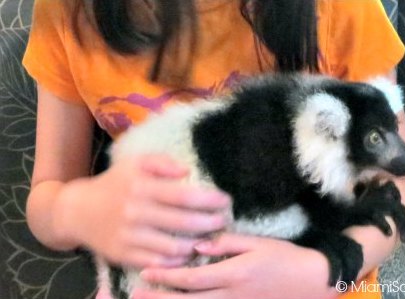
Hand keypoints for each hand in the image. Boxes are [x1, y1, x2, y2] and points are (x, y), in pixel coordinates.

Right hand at [54, 154, 230, 267]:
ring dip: (197, 244)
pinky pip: (158, 262)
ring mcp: (130, 236)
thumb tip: (187, 171)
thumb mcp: (134, 163)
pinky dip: (177, 260)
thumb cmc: (114, 184)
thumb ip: (161, 162)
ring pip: (174, 247)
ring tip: (208, 238)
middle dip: (210, 223)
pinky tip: (187, 253)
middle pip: (184, 222)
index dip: (209, 199)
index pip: (184, 195)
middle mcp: (136, 212)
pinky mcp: (125, 255)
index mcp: (141, 187)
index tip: (225, 200)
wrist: (78, 211)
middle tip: (222, 221)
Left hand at [135, 233, 337, 298]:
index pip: (194, 278)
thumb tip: (199, 245)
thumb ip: (227, 244)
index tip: (147, 273)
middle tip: (136, 296)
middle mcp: (232, 295)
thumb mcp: (258, 243)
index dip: (168, 277)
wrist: (311, 281)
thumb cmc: (284, 258)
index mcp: (234, 274)